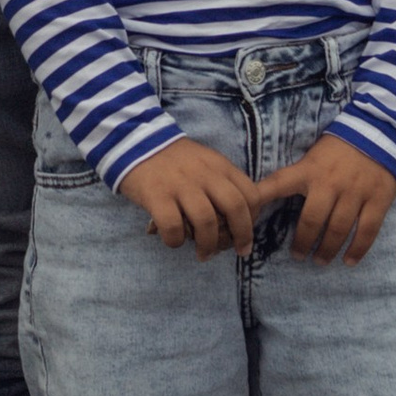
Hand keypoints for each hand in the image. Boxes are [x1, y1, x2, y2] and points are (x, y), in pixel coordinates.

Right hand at [119, 137, 260, 258]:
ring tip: (203, 254)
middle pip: (235, 208)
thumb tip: (259, 203)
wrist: (135, 141)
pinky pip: (173, 227)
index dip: (252, 220)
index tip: (244, 235)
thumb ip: (227, 182)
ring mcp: (180, 184)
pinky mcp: (156, 195)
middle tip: (236, 251)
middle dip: (240, 235)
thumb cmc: (176, 160)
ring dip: (208, 244)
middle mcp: (204, 174)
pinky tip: (174, 240)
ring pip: (206, 222)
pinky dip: (176, 241)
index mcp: (220, 166)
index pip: (251, 195)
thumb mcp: (208, 162)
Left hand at [250, 135, 395, 264]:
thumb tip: (263, 198)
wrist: (377, 134)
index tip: (249, 220)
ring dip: (328, 249)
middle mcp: (331, 182)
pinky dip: (357, 249)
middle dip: (303, 242)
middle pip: (312, 219)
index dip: (263, 197)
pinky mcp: (378, 199)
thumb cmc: (337, 151)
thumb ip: (294, 177)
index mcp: (310, 170)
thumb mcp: (311, 158)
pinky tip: (349, 260)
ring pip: (339, 229)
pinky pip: (367, 230)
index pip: (280, 183)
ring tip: (320, 260)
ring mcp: (356, 192)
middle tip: (299, 256)